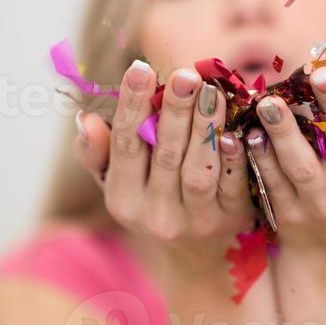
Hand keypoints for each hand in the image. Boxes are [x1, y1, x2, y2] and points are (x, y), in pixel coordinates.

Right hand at [73, 61, 255, 276]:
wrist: (201, 257)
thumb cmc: (155, 199)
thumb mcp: (120, 182)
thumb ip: (98, 152)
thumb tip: (85, 120)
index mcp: (123, 199)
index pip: (125, 146)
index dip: (132, 106)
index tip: (140, 67)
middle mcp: (155, 216)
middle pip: (164, 155)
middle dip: (174, 112)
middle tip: (185, 74)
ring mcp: (195, 222)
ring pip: (198, 170)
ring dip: (206, 127)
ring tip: (212, 91)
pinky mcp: (231, 221)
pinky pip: (234, 185)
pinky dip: (235, 157)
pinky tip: (240, 128)